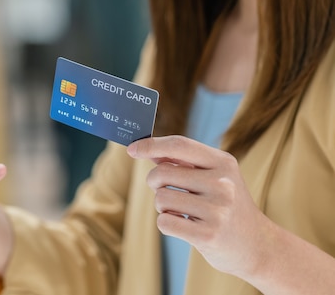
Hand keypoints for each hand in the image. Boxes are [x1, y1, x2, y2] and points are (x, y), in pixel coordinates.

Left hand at [127, 135, 270, 276]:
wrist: (258, 246)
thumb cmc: (226, 206)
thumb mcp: (214, 177)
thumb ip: (183, 162)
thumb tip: (148, 150)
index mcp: (223, 162)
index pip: (179, 145)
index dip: (151, 145)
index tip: (132, 148)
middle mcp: (223, 183)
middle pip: (162, 173)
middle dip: (155, 183)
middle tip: (167, 192)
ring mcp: (217, 210)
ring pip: (160, 199)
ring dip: (162, 207)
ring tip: (182, 212)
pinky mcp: (209, 235)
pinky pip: (164, 222)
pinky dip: (166, 224)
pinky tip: (185, 226)